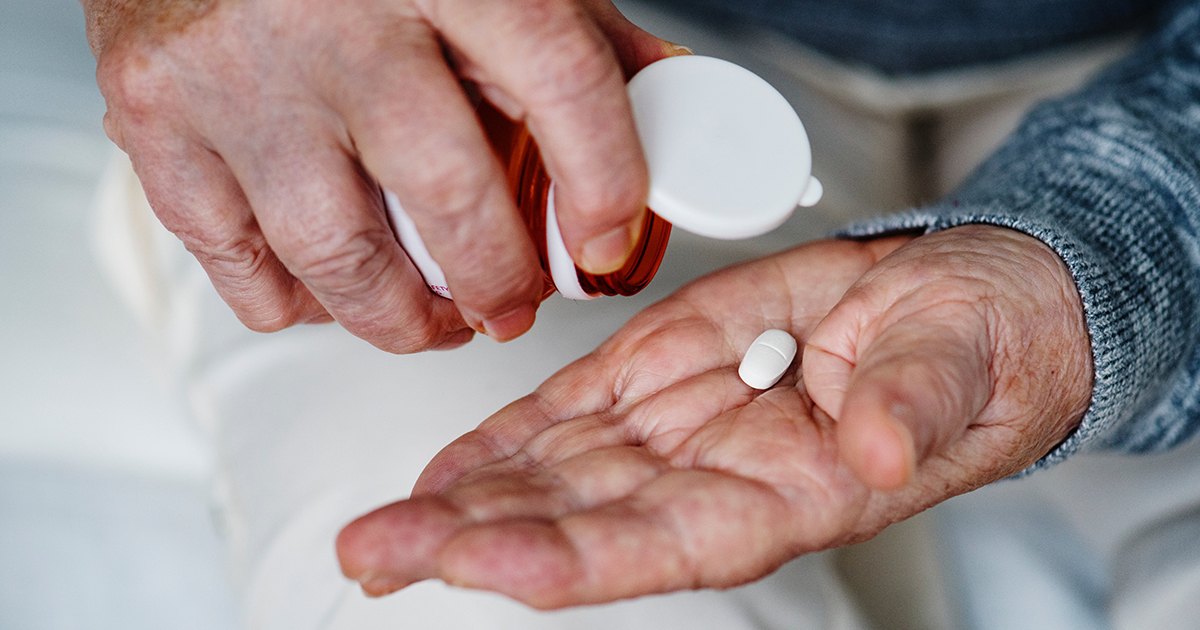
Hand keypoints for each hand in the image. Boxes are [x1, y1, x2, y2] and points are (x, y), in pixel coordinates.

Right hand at [84, 0, 679, 350]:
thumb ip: (574, 32)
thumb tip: (661, 108)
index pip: (560, 80)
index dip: (603, 182)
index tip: (606, 243)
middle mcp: (334, 14)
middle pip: (444, 191)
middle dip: (494, 280)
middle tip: (509, 305)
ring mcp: (236, 72)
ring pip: (335, 252)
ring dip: (399, 318)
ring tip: (432, 318)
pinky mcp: (157, 116)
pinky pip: (238, 263)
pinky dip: (297, 301)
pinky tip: (332, 287)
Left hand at [336, 226, 1091, 606]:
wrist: (951, 306)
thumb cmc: (971, 347)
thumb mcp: (961, 363)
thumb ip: (913, 406)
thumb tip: (879, 446)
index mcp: (788, 494)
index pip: (664, 546)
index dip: (573, 557)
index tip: (487, 561)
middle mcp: (713, 478)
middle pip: (577, 523)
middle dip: (475, 540)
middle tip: (380, 549)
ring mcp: (676, 430)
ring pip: (553, 476)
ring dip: (462, 501)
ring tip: (380, 525)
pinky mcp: (657, 374)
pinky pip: (566, 416)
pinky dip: (500, 441)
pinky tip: (441, 471)